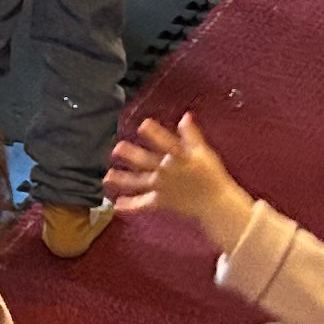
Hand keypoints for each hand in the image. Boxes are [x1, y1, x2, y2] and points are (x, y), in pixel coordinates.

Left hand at [106, 111, 250, 247]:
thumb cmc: (211, 176)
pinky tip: (117, 205)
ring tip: (107, 178)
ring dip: (122, 180)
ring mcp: (162, 188)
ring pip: (139, 182)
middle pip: (146, 162)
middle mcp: (168, 172)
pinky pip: (143, 204)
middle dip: (130, 155)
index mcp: (180, 158)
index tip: (143, 125)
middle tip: (116, 149)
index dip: (155, 134)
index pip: (166, 143)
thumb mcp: (204, 152)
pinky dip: (130, 206)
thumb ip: (192, 136)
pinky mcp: (160, 202)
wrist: (216, 203)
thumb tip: (185, 117)